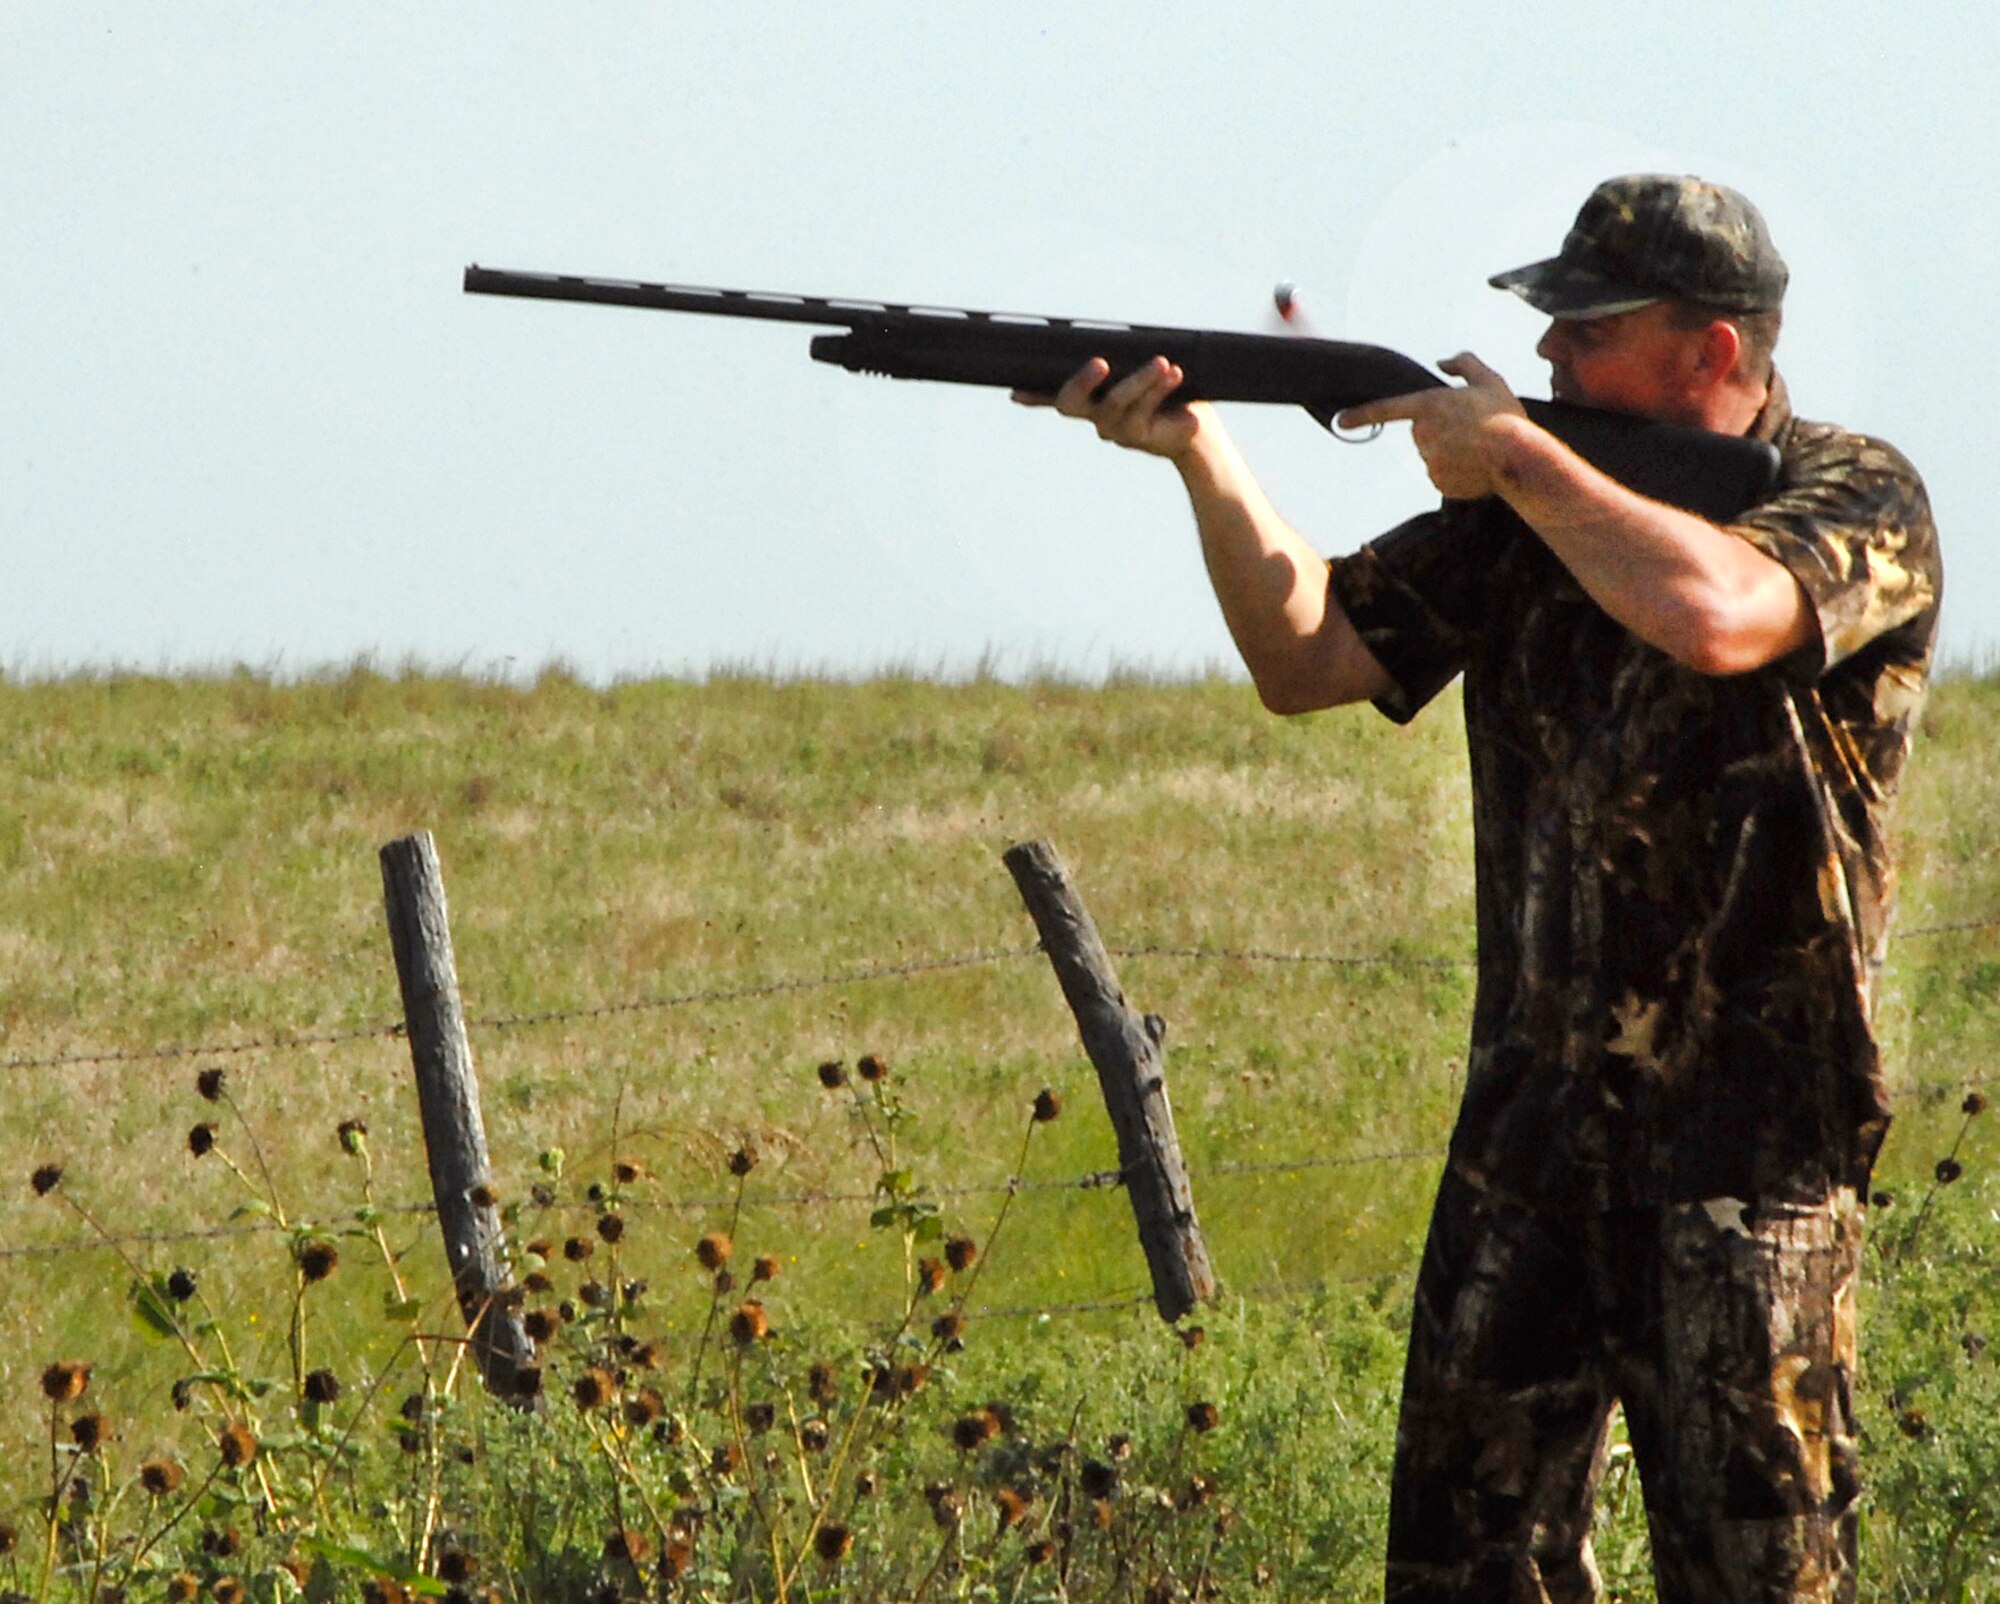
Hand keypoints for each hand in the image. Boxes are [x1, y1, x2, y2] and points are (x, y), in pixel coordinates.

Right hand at [1011, 355, 1206, 460]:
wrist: (1195, 430)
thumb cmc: (1165, 392)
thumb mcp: (1142, 370)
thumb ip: (1125, 354)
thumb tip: (1111, 330)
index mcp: (1090, 402)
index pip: (1054, 397)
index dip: (1033, 396)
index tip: (1016, 393)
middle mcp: (1097, 418)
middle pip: (1072, 404)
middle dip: (1082, 382)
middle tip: (1100, 363)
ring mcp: (1118, 430)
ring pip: (1117, 403)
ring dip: (1140, 380)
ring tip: (1163, 363)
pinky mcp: (1144, 436)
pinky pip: (1146, 411)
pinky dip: (1160, 390)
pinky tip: (1174, 374)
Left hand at [1336, 353, 1527, 500]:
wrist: (1519, 457)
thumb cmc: (1505, 416)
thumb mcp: (1489, 379)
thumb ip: (1463, 364)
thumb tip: (1442, 362)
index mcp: (1428, 406)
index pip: (1385, 410)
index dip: (1360, 415)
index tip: (1340, 422)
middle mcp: (1422, 434)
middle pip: (1423, 432)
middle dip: (1442, 431)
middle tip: (1472, 430)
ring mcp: (1428, 460)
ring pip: (1433, 455)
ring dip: (1450, 452)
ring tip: (1478, 449)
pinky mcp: (1437, 482)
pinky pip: (1441, 475)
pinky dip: (1456, 472)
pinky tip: (1476, 466)